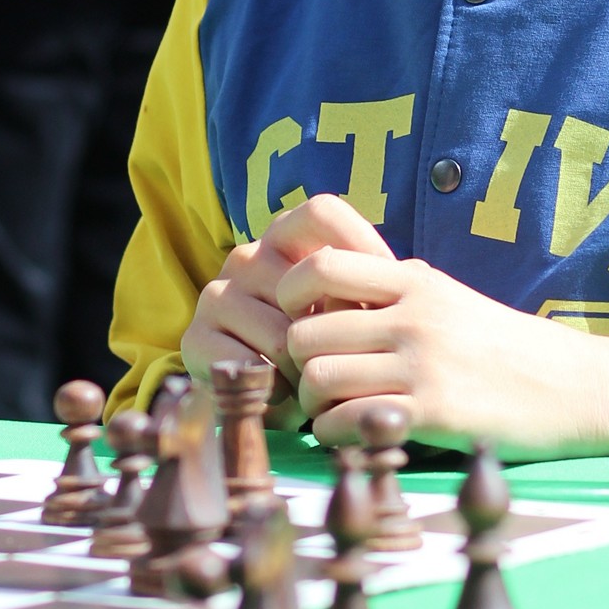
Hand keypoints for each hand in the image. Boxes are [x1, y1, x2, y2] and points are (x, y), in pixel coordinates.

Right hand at [180, 194, 393, 426]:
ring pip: (281, 336)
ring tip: (311, 382)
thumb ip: (375, 283)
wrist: (266, 396)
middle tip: (341, 359)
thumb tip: (412, 273)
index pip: (322, 211)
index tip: (381, 295)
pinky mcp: (196, 337)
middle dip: (333, 335)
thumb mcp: (350, 309)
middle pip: (306, 288)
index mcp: (284, 237)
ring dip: (305, 371)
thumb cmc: (322, 346)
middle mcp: (247, 256)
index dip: (359, 245)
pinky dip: (275, 391)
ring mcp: (217, 294)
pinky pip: (249, 367)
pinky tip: (281, 394)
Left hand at [280, 250, 608, 459]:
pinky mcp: (432, 414)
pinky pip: (345, 424)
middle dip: (297, 362)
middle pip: (306, 332)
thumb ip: (394, 292)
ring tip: (334, 410)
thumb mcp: (449, 298)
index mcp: (415, 279)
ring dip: (314, 403)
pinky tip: (357, 435)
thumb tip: (331, 289)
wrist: (572, 386)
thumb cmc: (502, 346)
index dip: (292, 294)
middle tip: (315, 380)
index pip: (320, 265)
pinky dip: (336, 436)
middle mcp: (413, 316)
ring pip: (319, 378)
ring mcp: (422, 365)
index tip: (303, 320)